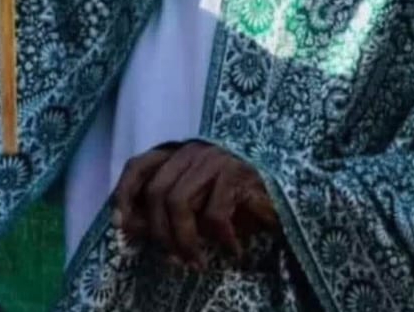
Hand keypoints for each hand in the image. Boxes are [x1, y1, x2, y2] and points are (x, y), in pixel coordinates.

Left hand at [112, 141, 278, 269]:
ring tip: (198, 262)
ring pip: (179, 201)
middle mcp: (196, 150)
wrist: (290, 197)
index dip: (125, 195)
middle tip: (175, 261)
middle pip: (157, 191)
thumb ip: (169, 210)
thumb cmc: (241, 205)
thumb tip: (133, 229)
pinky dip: (221, 240)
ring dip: (184, 241)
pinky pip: (214, 214)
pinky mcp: (240, 173)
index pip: (140, 165)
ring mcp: (218, 158)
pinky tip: (234, 249)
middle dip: (160, 234)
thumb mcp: (199, 206)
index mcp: (182, 154)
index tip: (123, 228)